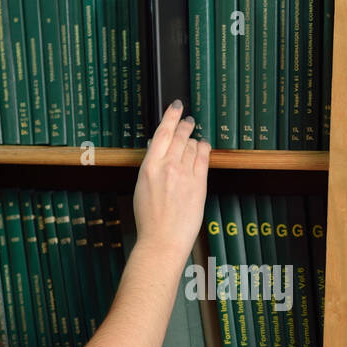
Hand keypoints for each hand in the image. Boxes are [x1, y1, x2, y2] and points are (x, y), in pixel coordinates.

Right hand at [132, 101, 209, 257]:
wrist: (162, 240)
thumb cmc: (150, 218)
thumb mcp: (142, 187)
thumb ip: (153, 167)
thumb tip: (161, 151)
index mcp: (149, 166)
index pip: (162, 132)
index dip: (171, 116)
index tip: (176, 106)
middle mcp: (167, 166)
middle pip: (180, 136)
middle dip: (185, 125)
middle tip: (188, 120)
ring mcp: (185, 174)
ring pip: (192, 146)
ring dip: (194, 138)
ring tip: (194, 135)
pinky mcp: (199, 184)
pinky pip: (203, 158)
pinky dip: (204, 149)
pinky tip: (204, 146)